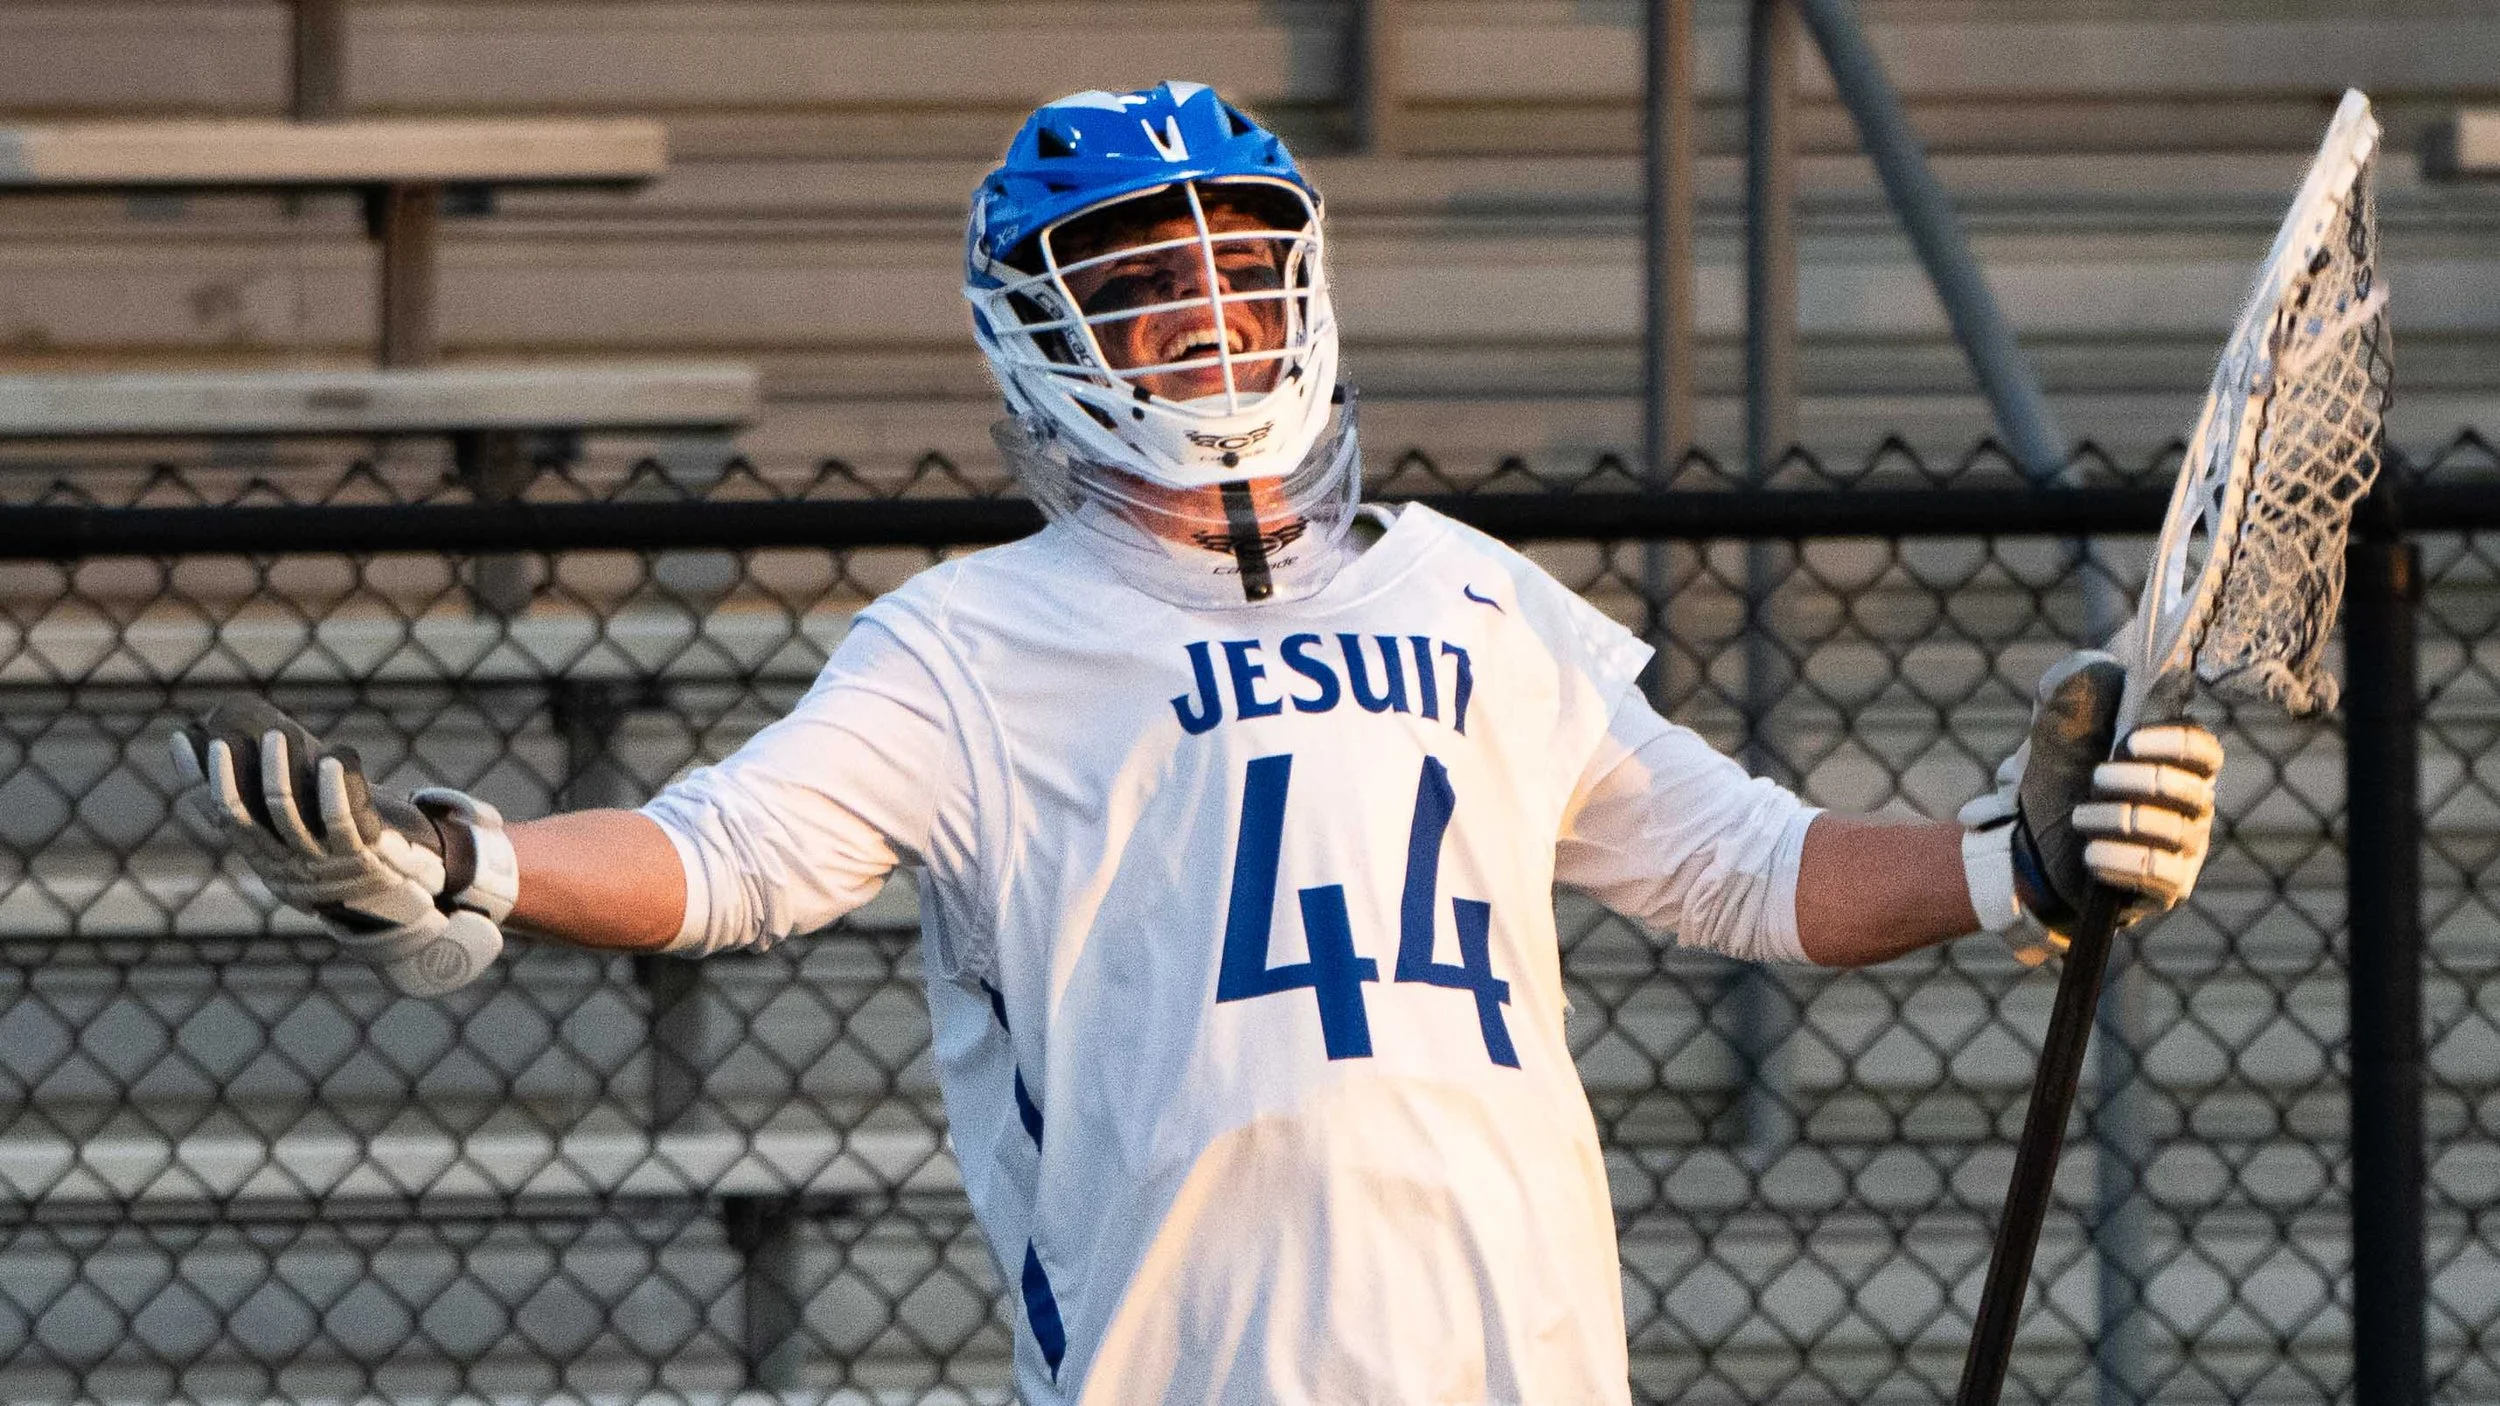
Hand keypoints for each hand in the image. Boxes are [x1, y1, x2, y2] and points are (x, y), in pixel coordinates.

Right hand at [169, 698, 516, 994]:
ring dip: (277, 775)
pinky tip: (332, 759)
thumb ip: (274, 805)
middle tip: (222, 739)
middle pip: (242, 821)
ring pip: (287, 817)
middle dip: (228, 779)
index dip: (199, 779)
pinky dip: (333, 789)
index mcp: (266, 859)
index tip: (182, 738)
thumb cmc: (349, 855)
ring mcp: (322, 864)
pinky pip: (341, 821)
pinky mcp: (362, 858)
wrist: (406, 895)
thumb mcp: (305, 834)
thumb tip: (241, 758)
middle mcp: (285, 867)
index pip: (222, 817)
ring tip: (275, 738)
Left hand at [1960, 651, 2224, 963]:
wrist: (2026, 850)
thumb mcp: (2058, 730)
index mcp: (2175, 765)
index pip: (2204, 750)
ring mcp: (2184, 849)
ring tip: (2081, 818)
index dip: (2172, 744)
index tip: (2126, 741)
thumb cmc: (2055, 785)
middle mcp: (2191, 806)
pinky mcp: (2167, 888)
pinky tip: (2091, 853)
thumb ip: (2077, 690)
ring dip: (2117, 820)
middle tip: (2094, 780)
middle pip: (2189, 790)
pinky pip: (2159, 873)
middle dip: (2134, 782)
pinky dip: (2118, 860)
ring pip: (2171, 831)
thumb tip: (2100, 667)